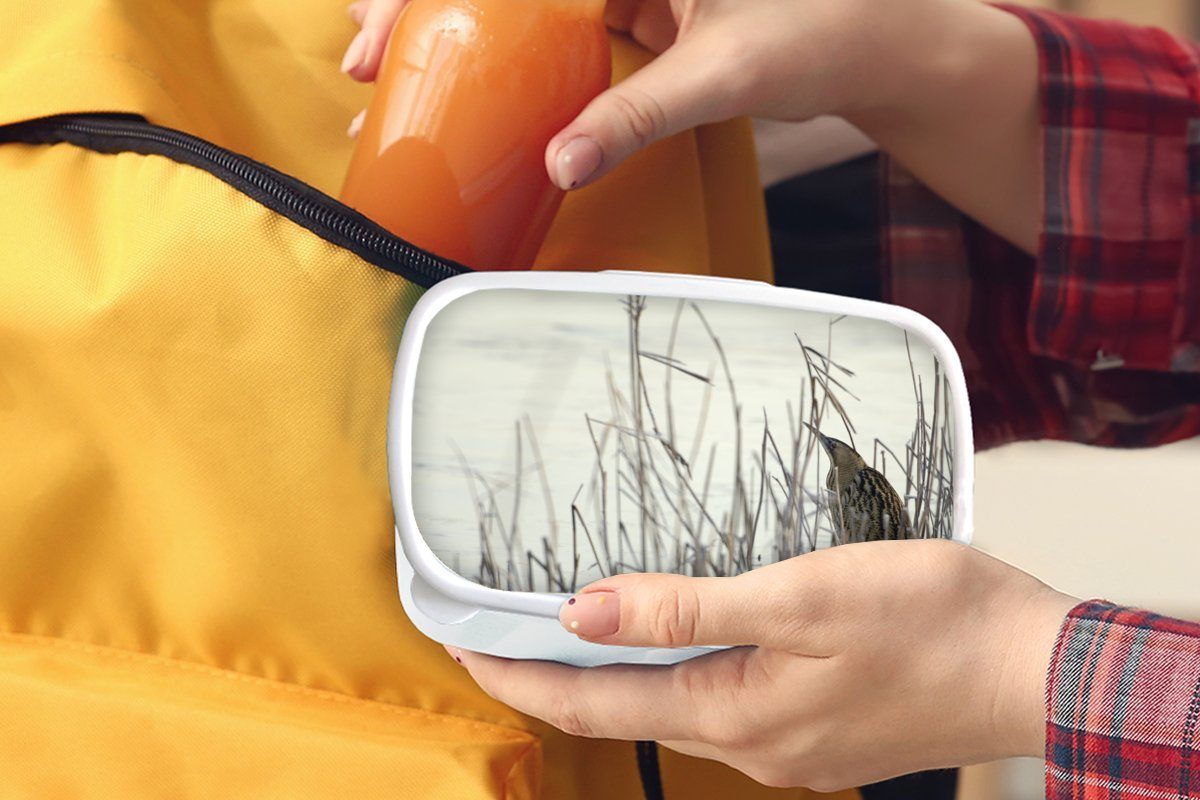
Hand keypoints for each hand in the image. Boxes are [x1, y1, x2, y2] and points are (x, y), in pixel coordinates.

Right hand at [339, 0, 1040, 250]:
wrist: (872, 46)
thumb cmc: (820, 30)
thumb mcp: (723, 72)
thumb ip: (639, 114)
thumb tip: (560, 163)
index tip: (383, 29)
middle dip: (421, 11)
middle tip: (363, 64)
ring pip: (516, 7)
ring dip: (455, 42)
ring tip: (391, 85)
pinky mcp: (629, 14)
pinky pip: (551, 36)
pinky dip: (507, 65)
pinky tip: (469, 98)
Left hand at [448, 540, 1075, 790]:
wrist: (1033, 667)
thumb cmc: (931, 622)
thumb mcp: (802, 596)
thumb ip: (690, 608)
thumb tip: (584, 611)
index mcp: (736, 713)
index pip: (596, 701)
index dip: (522, 673)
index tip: (462, 645)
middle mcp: (752, 743)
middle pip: (626, 710)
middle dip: (556, 676)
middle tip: (500, 633)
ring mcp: (788, 743)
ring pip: (673, 707)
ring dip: (617, 673)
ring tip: (574, 629)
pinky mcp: (818, 728)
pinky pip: (722, 703)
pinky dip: (678, 673)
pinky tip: (680, 642)